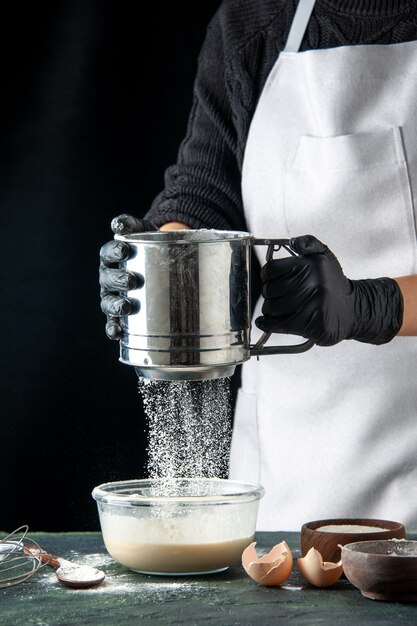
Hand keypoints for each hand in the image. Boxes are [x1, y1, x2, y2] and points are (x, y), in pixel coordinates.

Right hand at [99, 214, 157, 339]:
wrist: (160, 264)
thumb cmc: (149, 246)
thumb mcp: (144, 231)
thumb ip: (132, 225)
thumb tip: (118, 224)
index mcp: (111, 257)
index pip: (108, 253)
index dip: (114, 252)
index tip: (125, 250)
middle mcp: (108, 278)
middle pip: (107, 279)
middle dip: (118, 280)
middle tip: (132, 280)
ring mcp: (113, 297)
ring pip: (108, 303)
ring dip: (115, 306)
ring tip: (127, 307)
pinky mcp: (119, 315)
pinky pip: (112, 324)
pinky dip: (113, 329)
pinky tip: (118, 333)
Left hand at [255, 235, 402, 346]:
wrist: (353, 309)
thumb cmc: (333, 283)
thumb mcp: (325, 256)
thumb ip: (309, 243)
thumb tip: (293, 242)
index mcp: (311, 264)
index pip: (271, 270)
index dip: (267, 276)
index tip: (272, 280)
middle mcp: (312, 283)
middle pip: (269, 290)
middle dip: (270, 294)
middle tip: (279, 295)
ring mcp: (312, 304)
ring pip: (272, 308)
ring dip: (271, 310)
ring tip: (282, 308)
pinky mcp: (311, 324)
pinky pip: (278, 324)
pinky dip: (269, 324)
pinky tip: (268, 321)